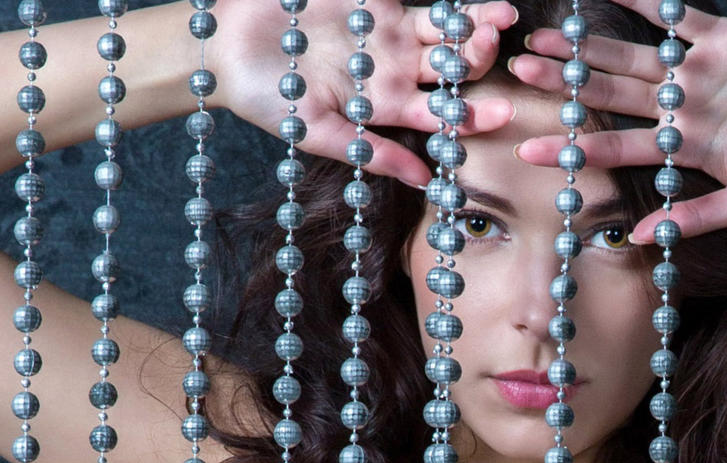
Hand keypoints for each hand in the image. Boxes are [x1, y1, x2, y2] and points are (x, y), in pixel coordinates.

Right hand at [209, 0, 520, 187]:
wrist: (226, 47)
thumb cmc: (265, 98)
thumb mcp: (317, 131)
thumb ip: (371, 152)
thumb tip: (424, 181)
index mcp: (389, 106)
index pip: (442, 113)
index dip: (473, 113)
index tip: (500, 112)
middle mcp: (398, 69)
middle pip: (453, 66)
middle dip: (478, 58)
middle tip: (493, 47)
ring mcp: (390, 31)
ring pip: (444, 27)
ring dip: (474, 23)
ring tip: (499, 16)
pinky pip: (417, 0)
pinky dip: (444, 2)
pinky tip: (464, 3)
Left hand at [507, 0, 726, 242]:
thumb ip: (696, 219)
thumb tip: (641, 238)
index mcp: (681, 149)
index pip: (615, 147)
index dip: (571, 147)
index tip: (528, 150)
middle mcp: (681, 109)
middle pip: (611, 94)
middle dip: (566, 83)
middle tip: (517, 72)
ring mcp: (700, 73)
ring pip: (632, 56)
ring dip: (589, 45)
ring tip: (544, 35)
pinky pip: (679, 15)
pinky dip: (646, 2)